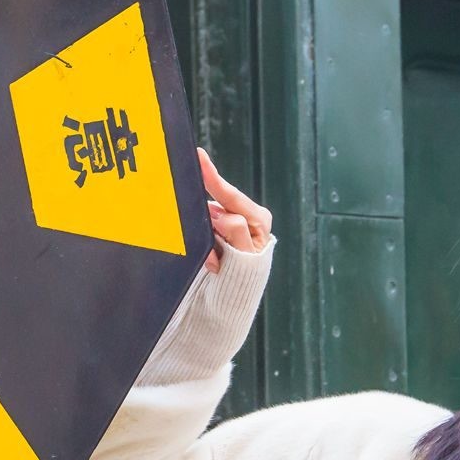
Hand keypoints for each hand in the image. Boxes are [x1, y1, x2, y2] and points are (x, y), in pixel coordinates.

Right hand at [200, 147, 271, 271]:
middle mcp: (248, 217)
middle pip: (218, 206)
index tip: (200, 156)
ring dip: (207, 240)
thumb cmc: (241, 281)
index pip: (231, 196)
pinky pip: (205, 231)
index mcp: (259, 219)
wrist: (230, 303)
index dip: (213, 176)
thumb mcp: (243, 258)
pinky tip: (215, 264)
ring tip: (217, 265)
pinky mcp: (220, 233)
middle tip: (214, 248)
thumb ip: (234, 234)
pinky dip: (205, 247)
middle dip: (207, 222)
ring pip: (209, 219)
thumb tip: (220, 215)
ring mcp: (232, 225)